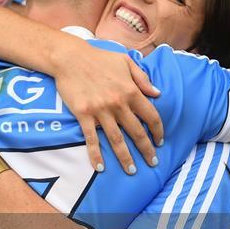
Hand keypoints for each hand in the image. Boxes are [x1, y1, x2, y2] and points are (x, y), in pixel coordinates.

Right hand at [51, 43, 163, 174]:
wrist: (70, 57)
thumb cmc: (99, 58)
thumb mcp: (126, 61)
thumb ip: (143, 78)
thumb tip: (158, 93)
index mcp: (131, 91)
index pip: (151, 116)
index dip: (158, 131)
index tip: (160, 141)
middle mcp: (118, 104)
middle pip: (137, 132)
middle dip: (146, 150)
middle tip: (152, 163)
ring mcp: (100, 111)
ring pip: (117, 140)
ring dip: (125, 158)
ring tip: (132, 171)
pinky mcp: (84, 115)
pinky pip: (91, 139)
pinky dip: (96, 155)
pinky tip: (100, 167)